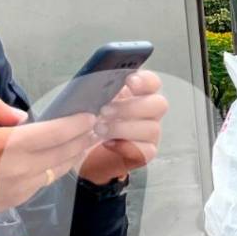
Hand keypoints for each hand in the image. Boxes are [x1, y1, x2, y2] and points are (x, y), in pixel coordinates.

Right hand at [0, 96, 98, 230]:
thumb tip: (22, 117)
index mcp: (8, 146)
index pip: (56, 134)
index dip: (76, 125)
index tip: (89, 116)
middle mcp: (19, 170)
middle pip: (63, 154)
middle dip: (81, 139)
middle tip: (92, 128)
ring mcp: (18, 189)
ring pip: (56, 171)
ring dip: (70, 156)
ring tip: (79, 142)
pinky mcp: (13, 201)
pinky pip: (41, 183)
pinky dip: (52, 169)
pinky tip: (54, 159)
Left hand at [79, 71, 167, 185]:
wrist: (77, 153)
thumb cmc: (83, 122)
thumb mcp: (84, 101)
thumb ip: (94, 90)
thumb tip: (96, 83)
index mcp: (136, 94)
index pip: (152, 83)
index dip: (145, 81)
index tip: (129, 82)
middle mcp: (147, 112)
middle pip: (159, 104)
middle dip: (131, 107)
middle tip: (104, 111)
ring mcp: (148, 134)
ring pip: (152, 128)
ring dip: (124, 128)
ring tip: (99, 129)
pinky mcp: (144, 154)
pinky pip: (146, 151)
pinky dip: (127, 147)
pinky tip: (108, 144)